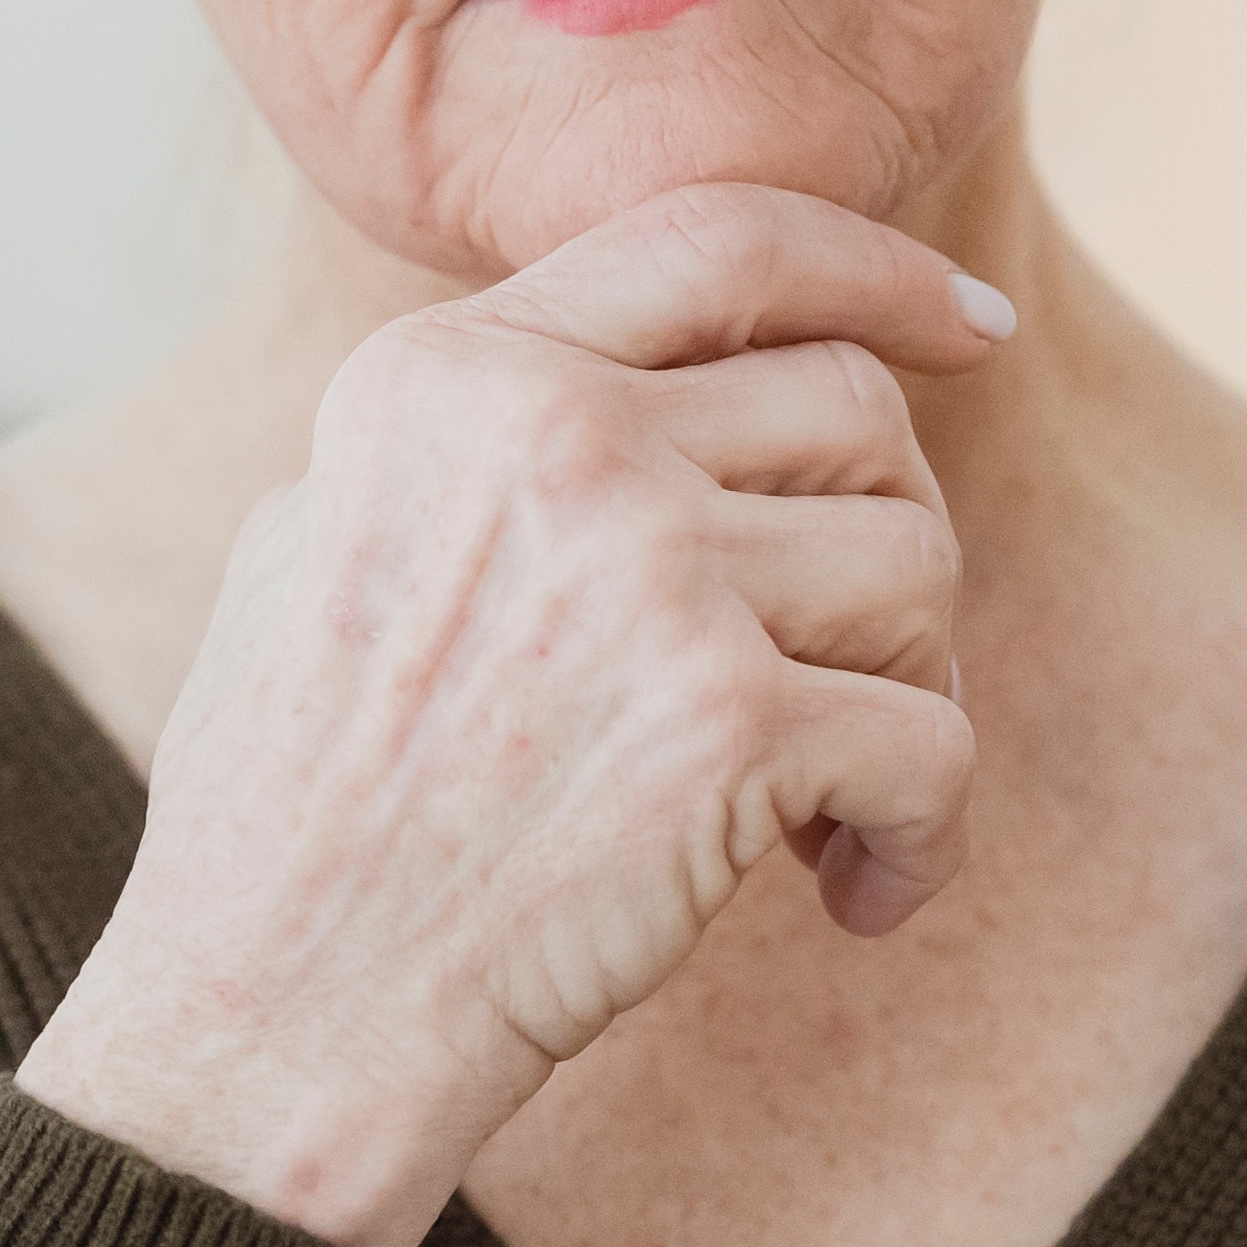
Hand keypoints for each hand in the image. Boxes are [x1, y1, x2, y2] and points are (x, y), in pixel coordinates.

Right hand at [11, 182, 1006, 1246]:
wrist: (276, 1009)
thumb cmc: (293, 811)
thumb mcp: (322, 538)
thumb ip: (476, 436)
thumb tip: (655, 389)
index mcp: (450, 374)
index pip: (721, 236)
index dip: (875, 272)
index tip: (971, 329)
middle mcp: (554, 438)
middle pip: (851, 406)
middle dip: (881, 530)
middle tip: (850, 662)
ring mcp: (652, 574)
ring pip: (915, 563)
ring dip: (905, 684)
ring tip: (822, 802)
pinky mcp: (731, 726)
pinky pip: (936, 741)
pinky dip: (924, 834)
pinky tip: (855, 895)